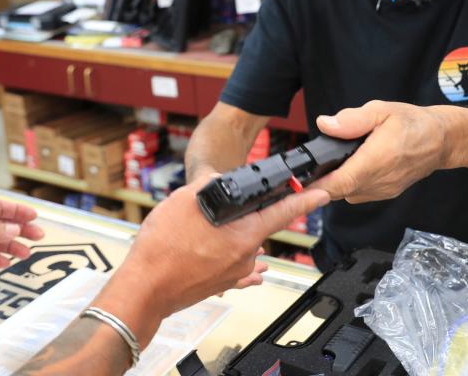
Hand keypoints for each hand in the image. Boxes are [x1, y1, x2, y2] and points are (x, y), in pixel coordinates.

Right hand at [91, 176, 329, 346]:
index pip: (284, 213)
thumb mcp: (184, 200)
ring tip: (202, 230)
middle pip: (257, 228)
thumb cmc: (163, 250)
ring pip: (242, 246)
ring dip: (230, 235)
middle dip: (243, 215)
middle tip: (216, 211)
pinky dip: (229, 256)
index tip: (323, 194)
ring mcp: (233, 273)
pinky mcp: (220, 283)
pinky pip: (233, 266)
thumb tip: (218, 180)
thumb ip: (208, 185)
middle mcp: (244, 257)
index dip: (305, 201)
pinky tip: (218, 252)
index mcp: (243, 235)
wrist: (144, 288)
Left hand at [310, 100, 448, 202]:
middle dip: (322, 179)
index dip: (316, 185)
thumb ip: (352, 119)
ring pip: (347, 193)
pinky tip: (352, 166)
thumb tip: (326, 124)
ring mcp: (383, 190)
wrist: (442, 140)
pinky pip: (359, 193)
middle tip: (311, 165)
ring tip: (335, 161)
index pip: (340, 182)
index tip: (299, 182)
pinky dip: (350, 182)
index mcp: (377, 160)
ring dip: (337, 181)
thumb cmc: (414, 123)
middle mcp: (380, 181)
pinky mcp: (386, 193)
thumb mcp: (382, 110)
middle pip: (338, 190)